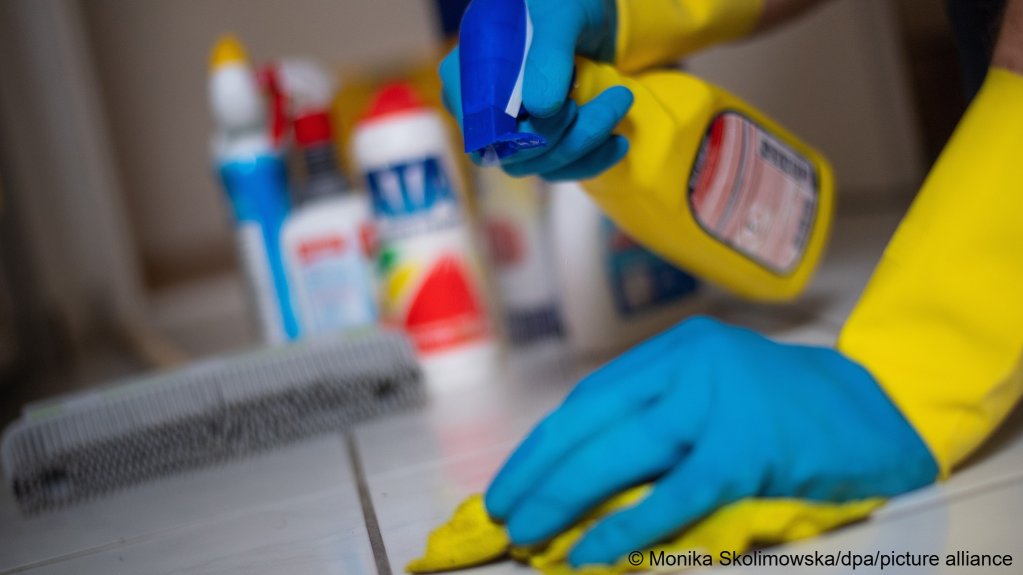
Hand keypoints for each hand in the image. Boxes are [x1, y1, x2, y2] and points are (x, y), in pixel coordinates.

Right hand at [439, 0, 633, 180]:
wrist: (583, 11)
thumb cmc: (560, 2)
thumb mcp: (559, 15)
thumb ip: (549, 55)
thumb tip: (540, 110)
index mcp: (465, 75)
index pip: (486, 129)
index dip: (529, 130)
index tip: (570, 103)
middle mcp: (478, 109)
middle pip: (514, 154)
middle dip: (572, 135)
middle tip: (617, 97)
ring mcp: (505, 131)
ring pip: (539, 166)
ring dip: (588, 145)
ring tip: (621, 103)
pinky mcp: (534, 144)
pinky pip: (557, 169)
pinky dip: (591, 160)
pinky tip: (618, 141)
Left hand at [485, 317, 937, 565]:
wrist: (881, 407)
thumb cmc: (794, 407)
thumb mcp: (716, 390)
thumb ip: (660, 417)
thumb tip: (586, 475)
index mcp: (677, 348)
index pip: (591, 397)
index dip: (545, 441)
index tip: (514, 476)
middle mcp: (690, 365)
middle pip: (591, 420)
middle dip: (538, 470)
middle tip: (502, 510)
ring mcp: (719, 404)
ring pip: (619, 453)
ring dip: (563, 497)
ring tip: (527, 531)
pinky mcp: (747, 451)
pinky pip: (671, 497)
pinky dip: (624, 528)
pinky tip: (588, 552)